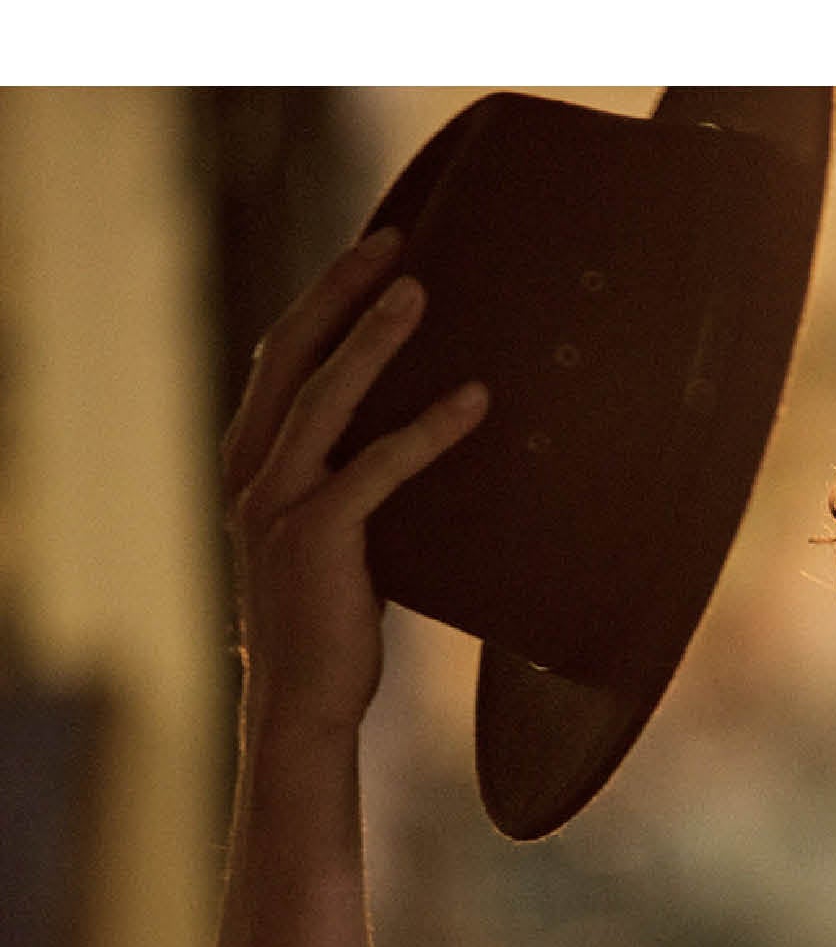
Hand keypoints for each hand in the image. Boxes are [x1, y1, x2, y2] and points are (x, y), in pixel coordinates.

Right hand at [221, 226, 489, 734]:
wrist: (303, 706)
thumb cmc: (331, 623)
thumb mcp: (335, 536)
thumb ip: (355, 484)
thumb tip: (424, 438)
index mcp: (251, 466)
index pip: (279, 362)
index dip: (320, 303)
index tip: (368, 255)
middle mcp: (251, 475)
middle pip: (290, 356)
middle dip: (339, 292)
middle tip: (393, 241)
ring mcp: (276, 505)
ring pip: (323, 397)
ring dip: (373, 339)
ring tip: (421, 291)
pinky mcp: (315, 540)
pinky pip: (376, 469)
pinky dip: (427, 430)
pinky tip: (474, 401)